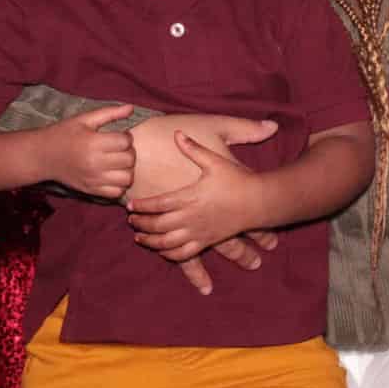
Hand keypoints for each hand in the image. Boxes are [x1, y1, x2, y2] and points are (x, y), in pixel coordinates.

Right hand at [42, 103, 137, 199]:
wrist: (42, 156)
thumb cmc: (64, 133)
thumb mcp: (84, 119)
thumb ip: (109, 113)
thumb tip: (131, 108)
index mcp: (93, 143)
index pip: (125, 142)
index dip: (126, 137)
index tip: (119, 135)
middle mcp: (95, 163)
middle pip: (129, 160)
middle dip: (129, 152)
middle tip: (120, 148)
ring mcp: (93, 179)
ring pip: (127, 179)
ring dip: (127, 169)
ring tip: (118, 162)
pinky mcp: (91, 190)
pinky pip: (116, 193)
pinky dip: (119, 185)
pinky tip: (113, 175)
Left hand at [128, 114, 279, 293]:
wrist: (259, 202)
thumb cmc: (237, 179)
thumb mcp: (215, 161)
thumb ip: (194, 148)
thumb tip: (177, 133)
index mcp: (191, 196)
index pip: (159, 204)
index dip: (142, 205)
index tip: (129, 204)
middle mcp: (192, 216)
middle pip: (158, 225)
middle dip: (141, 224)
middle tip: (130, 220)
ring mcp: (199, 231)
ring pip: (168, 243)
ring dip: (150, 242)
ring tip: (139, 237)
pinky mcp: (206, 241)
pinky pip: (184, 254)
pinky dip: (169, 254)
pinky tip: (161, 250)